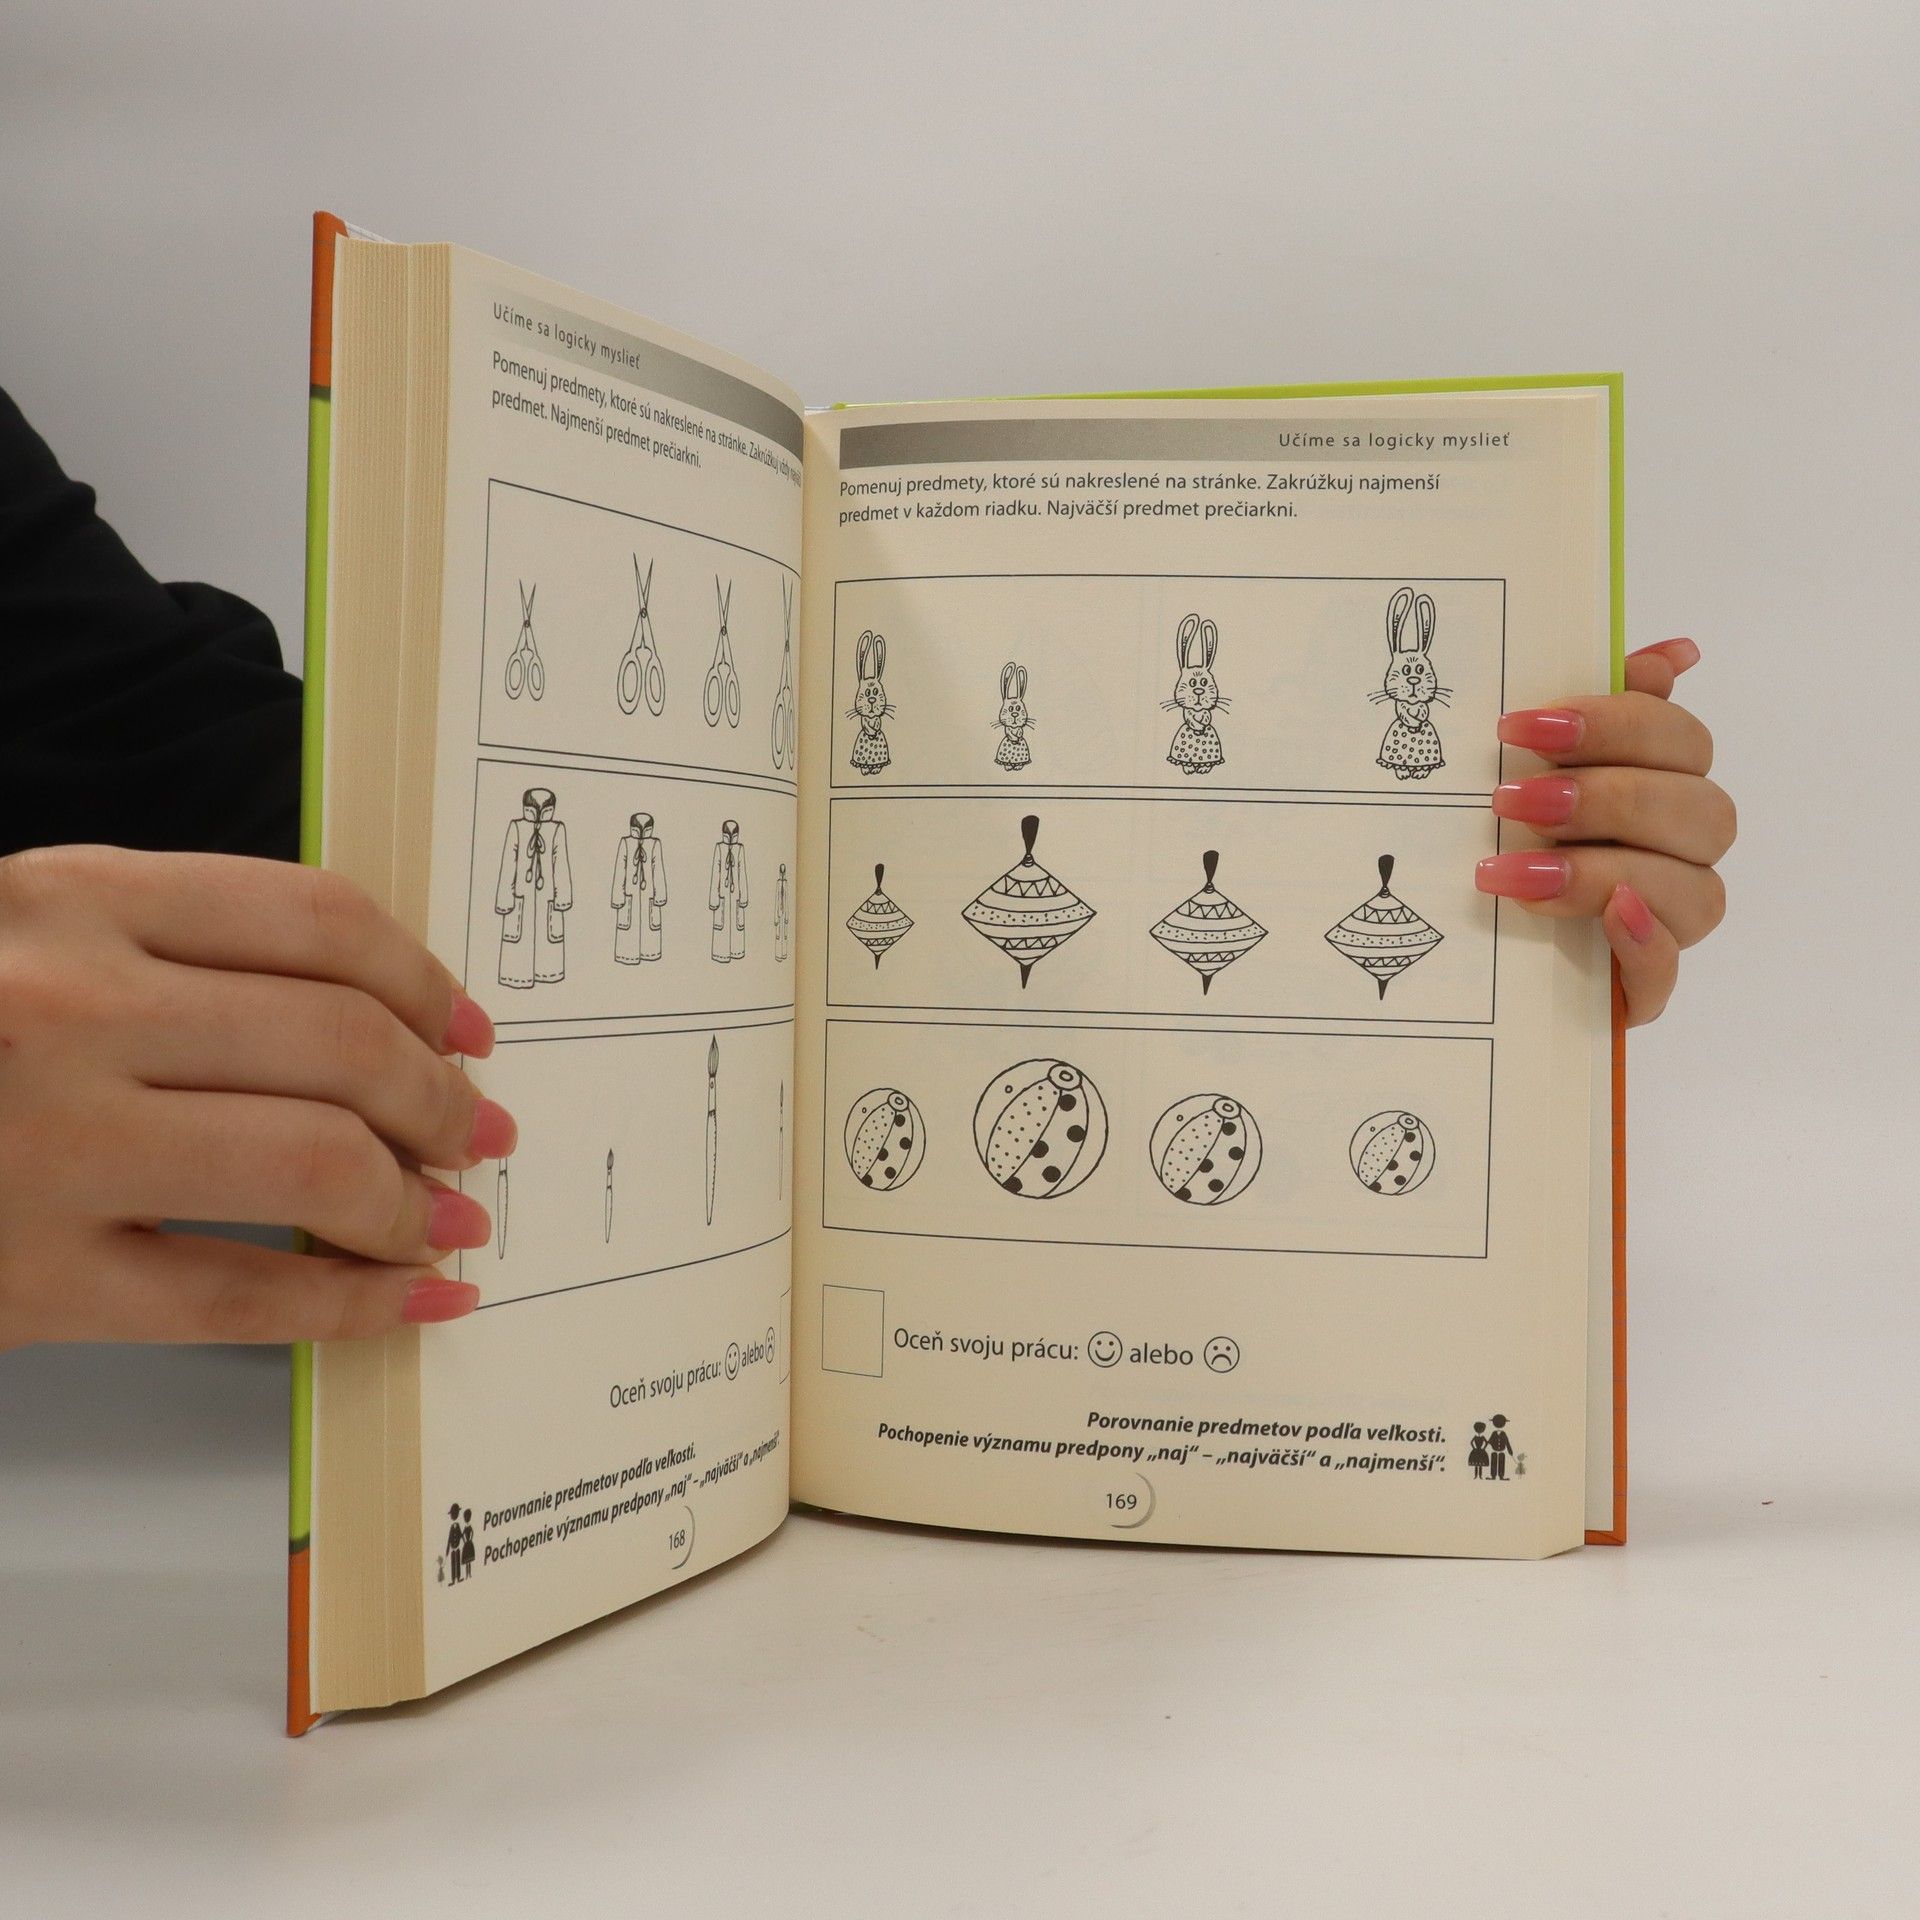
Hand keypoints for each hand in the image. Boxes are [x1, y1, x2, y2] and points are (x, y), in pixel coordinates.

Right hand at [0, 847, 514, 1347]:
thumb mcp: (25, 937)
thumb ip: (169, 950)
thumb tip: (367, 1018)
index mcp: (76, 901)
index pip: (317, 923)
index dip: (425, 983)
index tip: (470, 1031)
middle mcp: (72, 1009)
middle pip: (340, 1043)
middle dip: (441, 1099)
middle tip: (479, 1133)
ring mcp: (50, 1146)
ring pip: (313, 1162)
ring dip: (414, 1198)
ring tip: (449, 1219)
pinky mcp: (32, 1281)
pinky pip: (245, 1296)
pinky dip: (354, 1302)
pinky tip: (410, 1301)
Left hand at [1476, 638, 1733, 1025]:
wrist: (1467, 945)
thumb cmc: (1514, 836)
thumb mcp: (1535, 769)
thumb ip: (1602, 711)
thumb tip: (1673, 654)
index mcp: (1665, 786)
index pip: (1681, 741)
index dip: (1612, 724)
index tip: (1519, 727)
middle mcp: (1682, 853)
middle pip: (1698, 812)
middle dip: (1604, 799)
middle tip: (1510, 801)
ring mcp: (1667, 923)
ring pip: (1694, 891)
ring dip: (1601, 871)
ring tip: (1512, 871)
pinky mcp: (1638, 989)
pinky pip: (1667, 974)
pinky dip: (1645, 942)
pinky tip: (1610, 915)